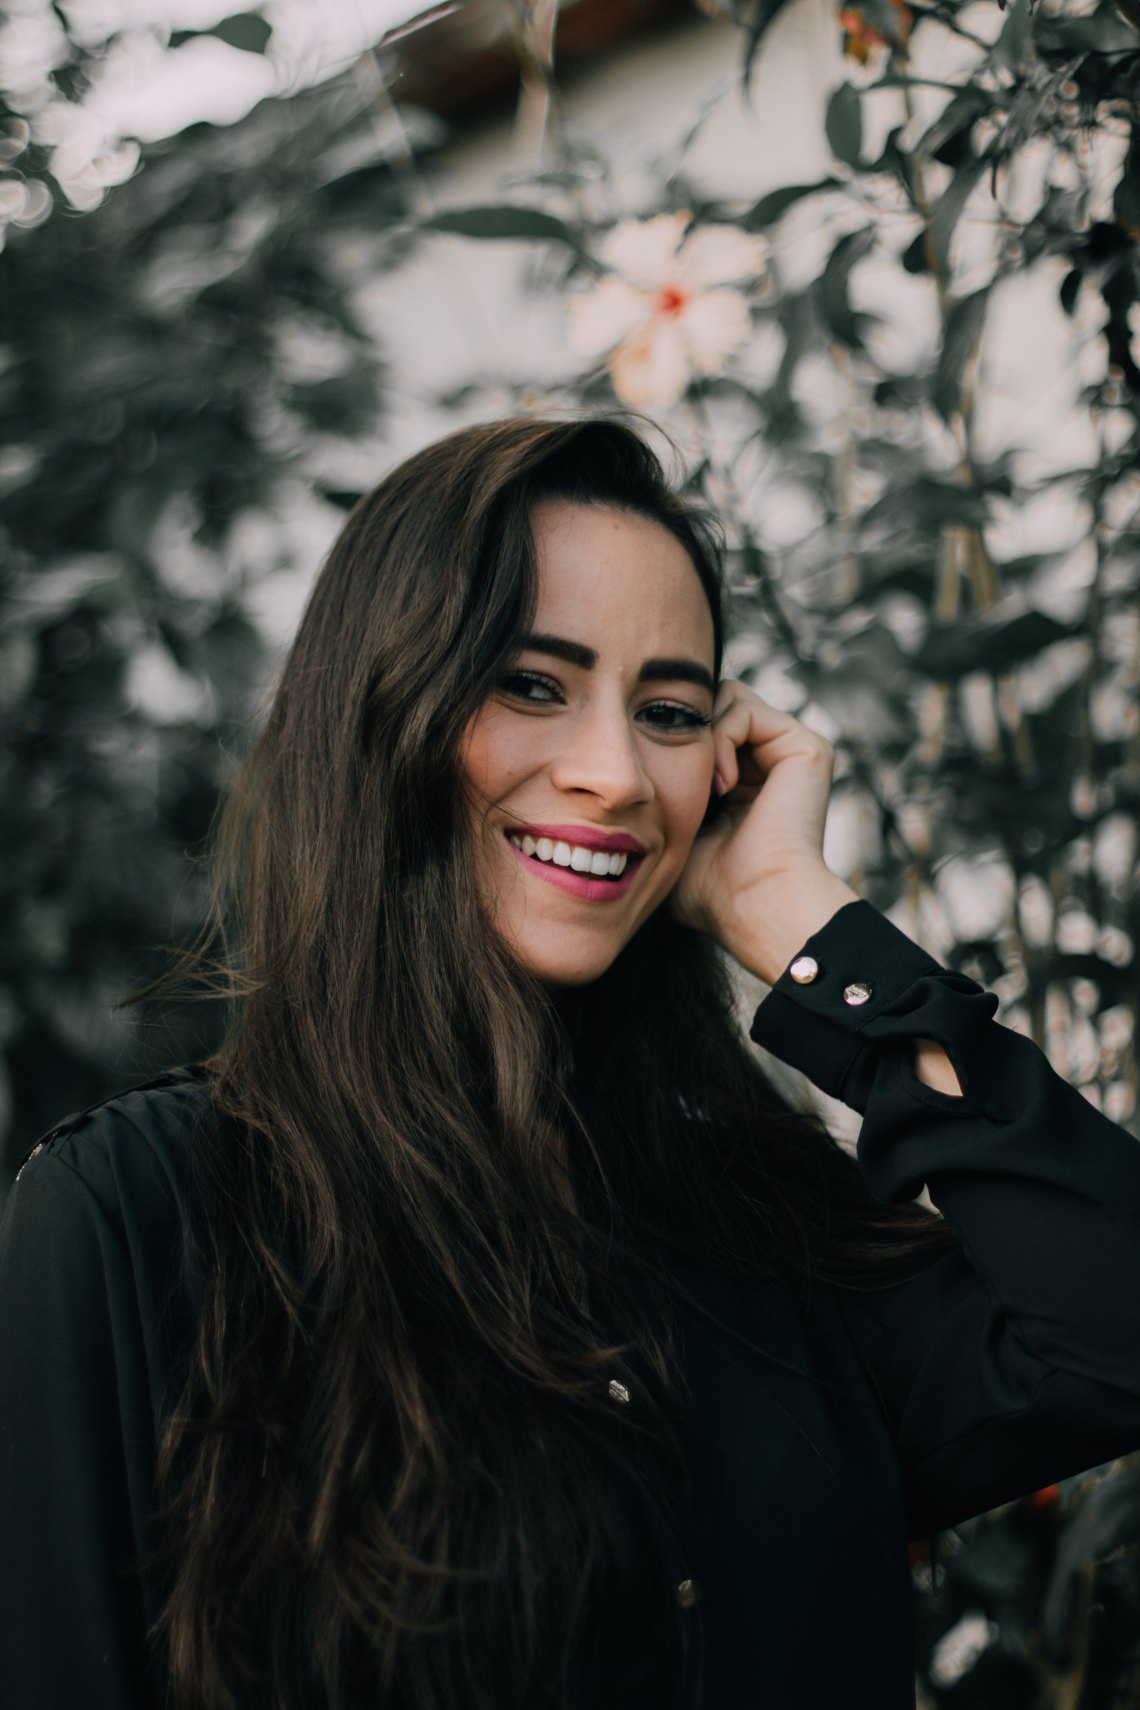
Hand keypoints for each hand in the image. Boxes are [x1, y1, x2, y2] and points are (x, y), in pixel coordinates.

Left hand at [668, 679, 859, 983]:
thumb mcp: (669, 836)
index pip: (698, 731)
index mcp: (743, 784)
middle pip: (711, 706)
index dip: (667, 740)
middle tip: (679, 778)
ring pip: (724, 699)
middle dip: (684, 733)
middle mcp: (771, 763)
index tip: (655, 781)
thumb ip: (657, 803)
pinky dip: (720, 738)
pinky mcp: (807, 745)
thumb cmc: (710, 889)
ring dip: (702, 738)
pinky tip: (720, 784)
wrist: (755, 905)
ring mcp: (790, 752)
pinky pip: (742, 707)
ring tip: (707, 789)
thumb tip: (618, 786)